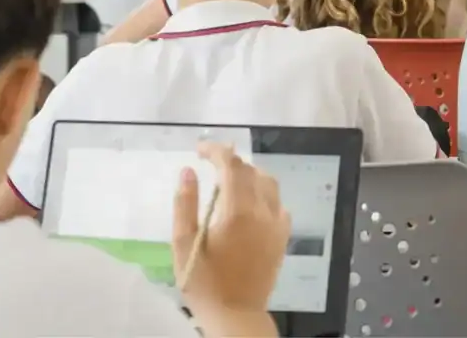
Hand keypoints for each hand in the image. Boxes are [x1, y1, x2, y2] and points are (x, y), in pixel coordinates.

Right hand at [172, 142, 289, 314]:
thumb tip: (188, 171)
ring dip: (249, 175)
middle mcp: (263, 211)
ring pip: (269, 183)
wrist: (235, 315)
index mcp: (238, 211)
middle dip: (230, 162)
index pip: (231, 165)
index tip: (199, 150)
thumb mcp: (183, 244)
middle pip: (250, 171)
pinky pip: (278, 203)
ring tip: (228, 181)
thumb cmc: (204, 283)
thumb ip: (185, 204)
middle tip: (209, 165)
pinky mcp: (283, 236)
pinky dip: (263, 194)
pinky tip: (249, 205)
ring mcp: (277, 223)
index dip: (216, 151)